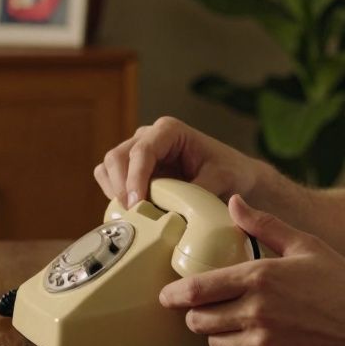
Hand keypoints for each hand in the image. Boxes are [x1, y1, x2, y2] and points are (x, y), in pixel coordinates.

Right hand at [94, 117, 266, 208]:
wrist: (235, 178)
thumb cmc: (230, 172)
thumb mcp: (222, 179)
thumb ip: (198, 190)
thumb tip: (175, 210)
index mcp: (169, 131)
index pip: (142, 150)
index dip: (134, 177)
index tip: (136, 203)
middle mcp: (149, 137)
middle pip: (117, 157)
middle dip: (120, 186)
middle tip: (132, 214)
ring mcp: (138, 153)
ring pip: (108, 167)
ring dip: (114, 191)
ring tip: (132, 214)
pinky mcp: (134, 171)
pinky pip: (111, 180)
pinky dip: (115, 196)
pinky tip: (132, 212)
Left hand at [159, 195, 344, 345]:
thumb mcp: (308, 246)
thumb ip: (265, 225)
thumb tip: (234, 202)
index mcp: (260, 278)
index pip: (199, 289)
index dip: (175, 294)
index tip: (165, 295)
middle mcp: (257, 313)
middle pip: (199, 320)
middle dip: (195, 315)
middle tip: (203, 309)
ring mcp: (264, 344)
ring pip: (216, 344)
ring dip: (217, 335)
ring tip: (234, 323)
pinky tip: (259, 340)